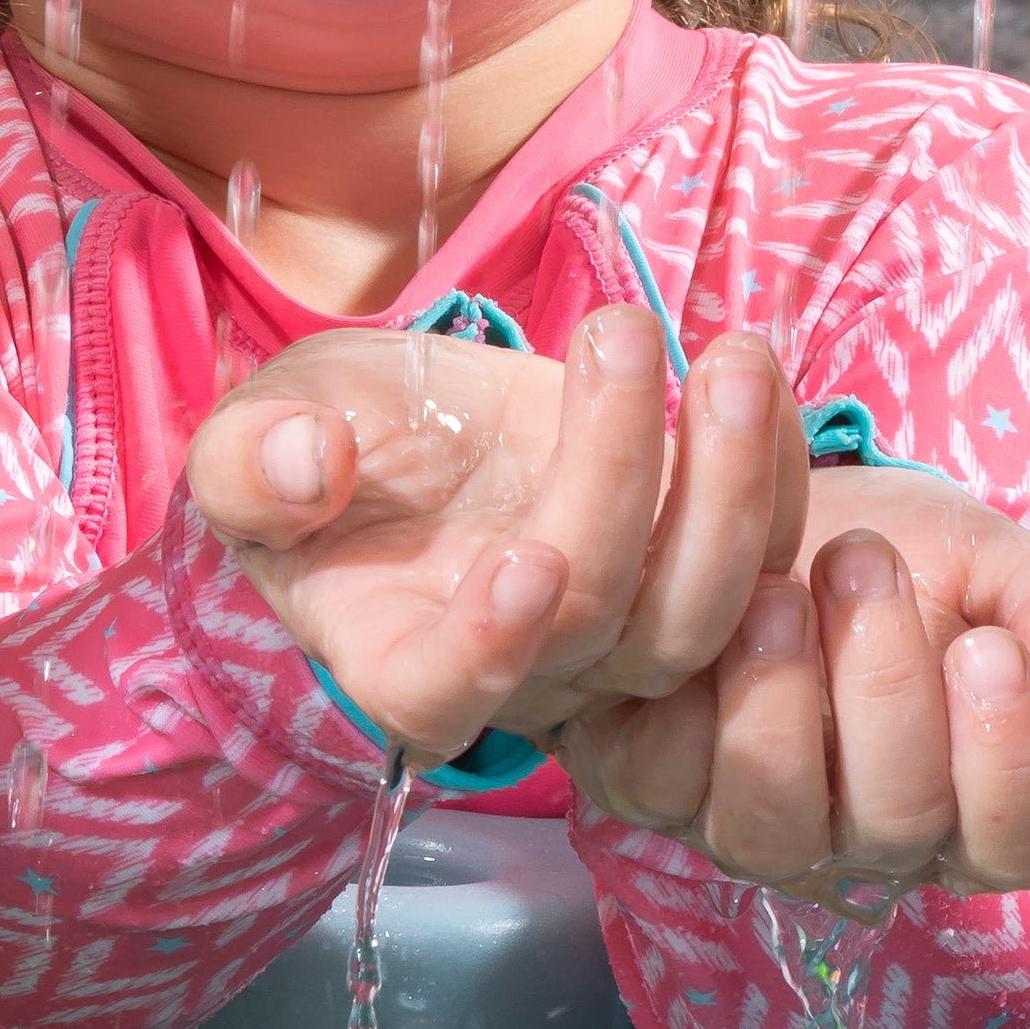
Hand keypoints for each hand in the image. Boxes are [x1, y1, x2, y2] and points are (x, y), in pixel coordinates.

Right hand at [183, 311, 804, 768]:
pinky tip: (756, 368)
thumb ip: (252, 460)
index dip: (492, 648)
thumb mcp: (253, 430)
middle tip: (618, 333)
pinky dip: (777, 465)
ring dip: (732, 485)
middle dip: (619, 478)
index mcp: (396, 654)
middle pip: (600, 624)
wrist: (403, 423)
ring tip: (727, 356)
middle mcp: (519, 667)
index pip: (446, 694)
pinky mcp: (683, 572)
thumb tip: (308, 463)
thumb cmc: (321, 436)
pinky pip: (762, 553)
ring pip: (701, 614)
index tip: (526, 558)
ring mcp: (614, 631)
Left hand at [559, 491, 1029, 905]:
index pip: (1015, 841)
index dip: (1009, 760)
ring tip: (778, 593)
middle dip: (887, 691)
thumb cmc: (886, 547)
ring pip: (773, 827)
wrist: (743, 499)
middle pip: (897, 826)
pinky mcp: (655, 788)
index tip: (992, 647)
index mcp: (968, 801)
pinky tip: (699, 617)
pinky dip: (682, 699)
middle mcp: (861, 841)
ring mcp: (752, 826)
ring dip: (780, 702)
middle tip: (864, 566)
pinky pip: (666, 781)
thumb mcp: (986, 559)